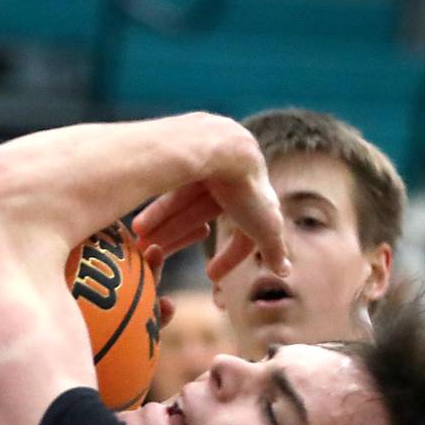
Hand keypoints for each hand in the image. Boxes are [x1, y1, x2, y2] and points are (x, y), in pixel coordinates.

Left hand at [132, 160, 287, 282]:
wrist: (221, 149)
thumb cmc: (245, 191)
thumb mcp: (264, 224)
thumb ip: (273, 247)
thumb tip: (284, 271)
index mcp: (251, 195)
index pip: (242, 232)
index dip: (230, 255)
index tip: (211, 276)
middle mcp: (229, 179)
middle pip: (199, 215)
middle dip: (178, 238)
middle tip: (156, 258)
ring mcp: (205, 165)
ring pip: (179, 202)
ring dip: (161, 225)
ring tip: (139, 243)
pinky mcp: (184, 154)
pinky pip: (166, 185)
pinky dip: (154, 206)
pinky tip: (139, 223)